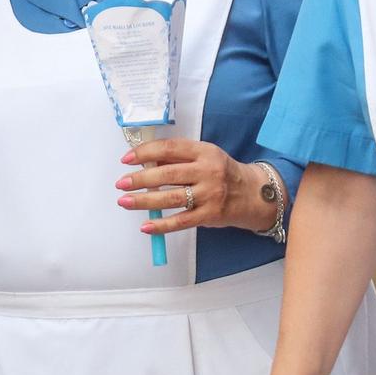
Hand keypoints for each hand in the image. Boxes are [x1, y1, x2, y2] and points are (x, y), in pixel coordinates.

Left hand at [116, 139, 273, 234]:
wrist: (254, 195)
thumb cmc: (222, 173)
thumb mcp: (204, 157)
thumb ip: (178, 158)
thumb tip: (144, 161)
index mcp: (204, 152)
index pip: (170, 148)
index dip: (145, 152)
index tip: (127, 159)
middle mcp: (208, 171)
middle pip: (168, 173)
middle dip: (140, 179)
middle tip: (121, 183)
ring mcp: (210, 194)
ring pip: (171, 197)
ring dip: (144, 201)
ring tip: (125, 202)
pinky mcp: (210, 214)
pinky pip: (181, 221)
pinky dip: (162, 225)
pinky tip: (146, 226)